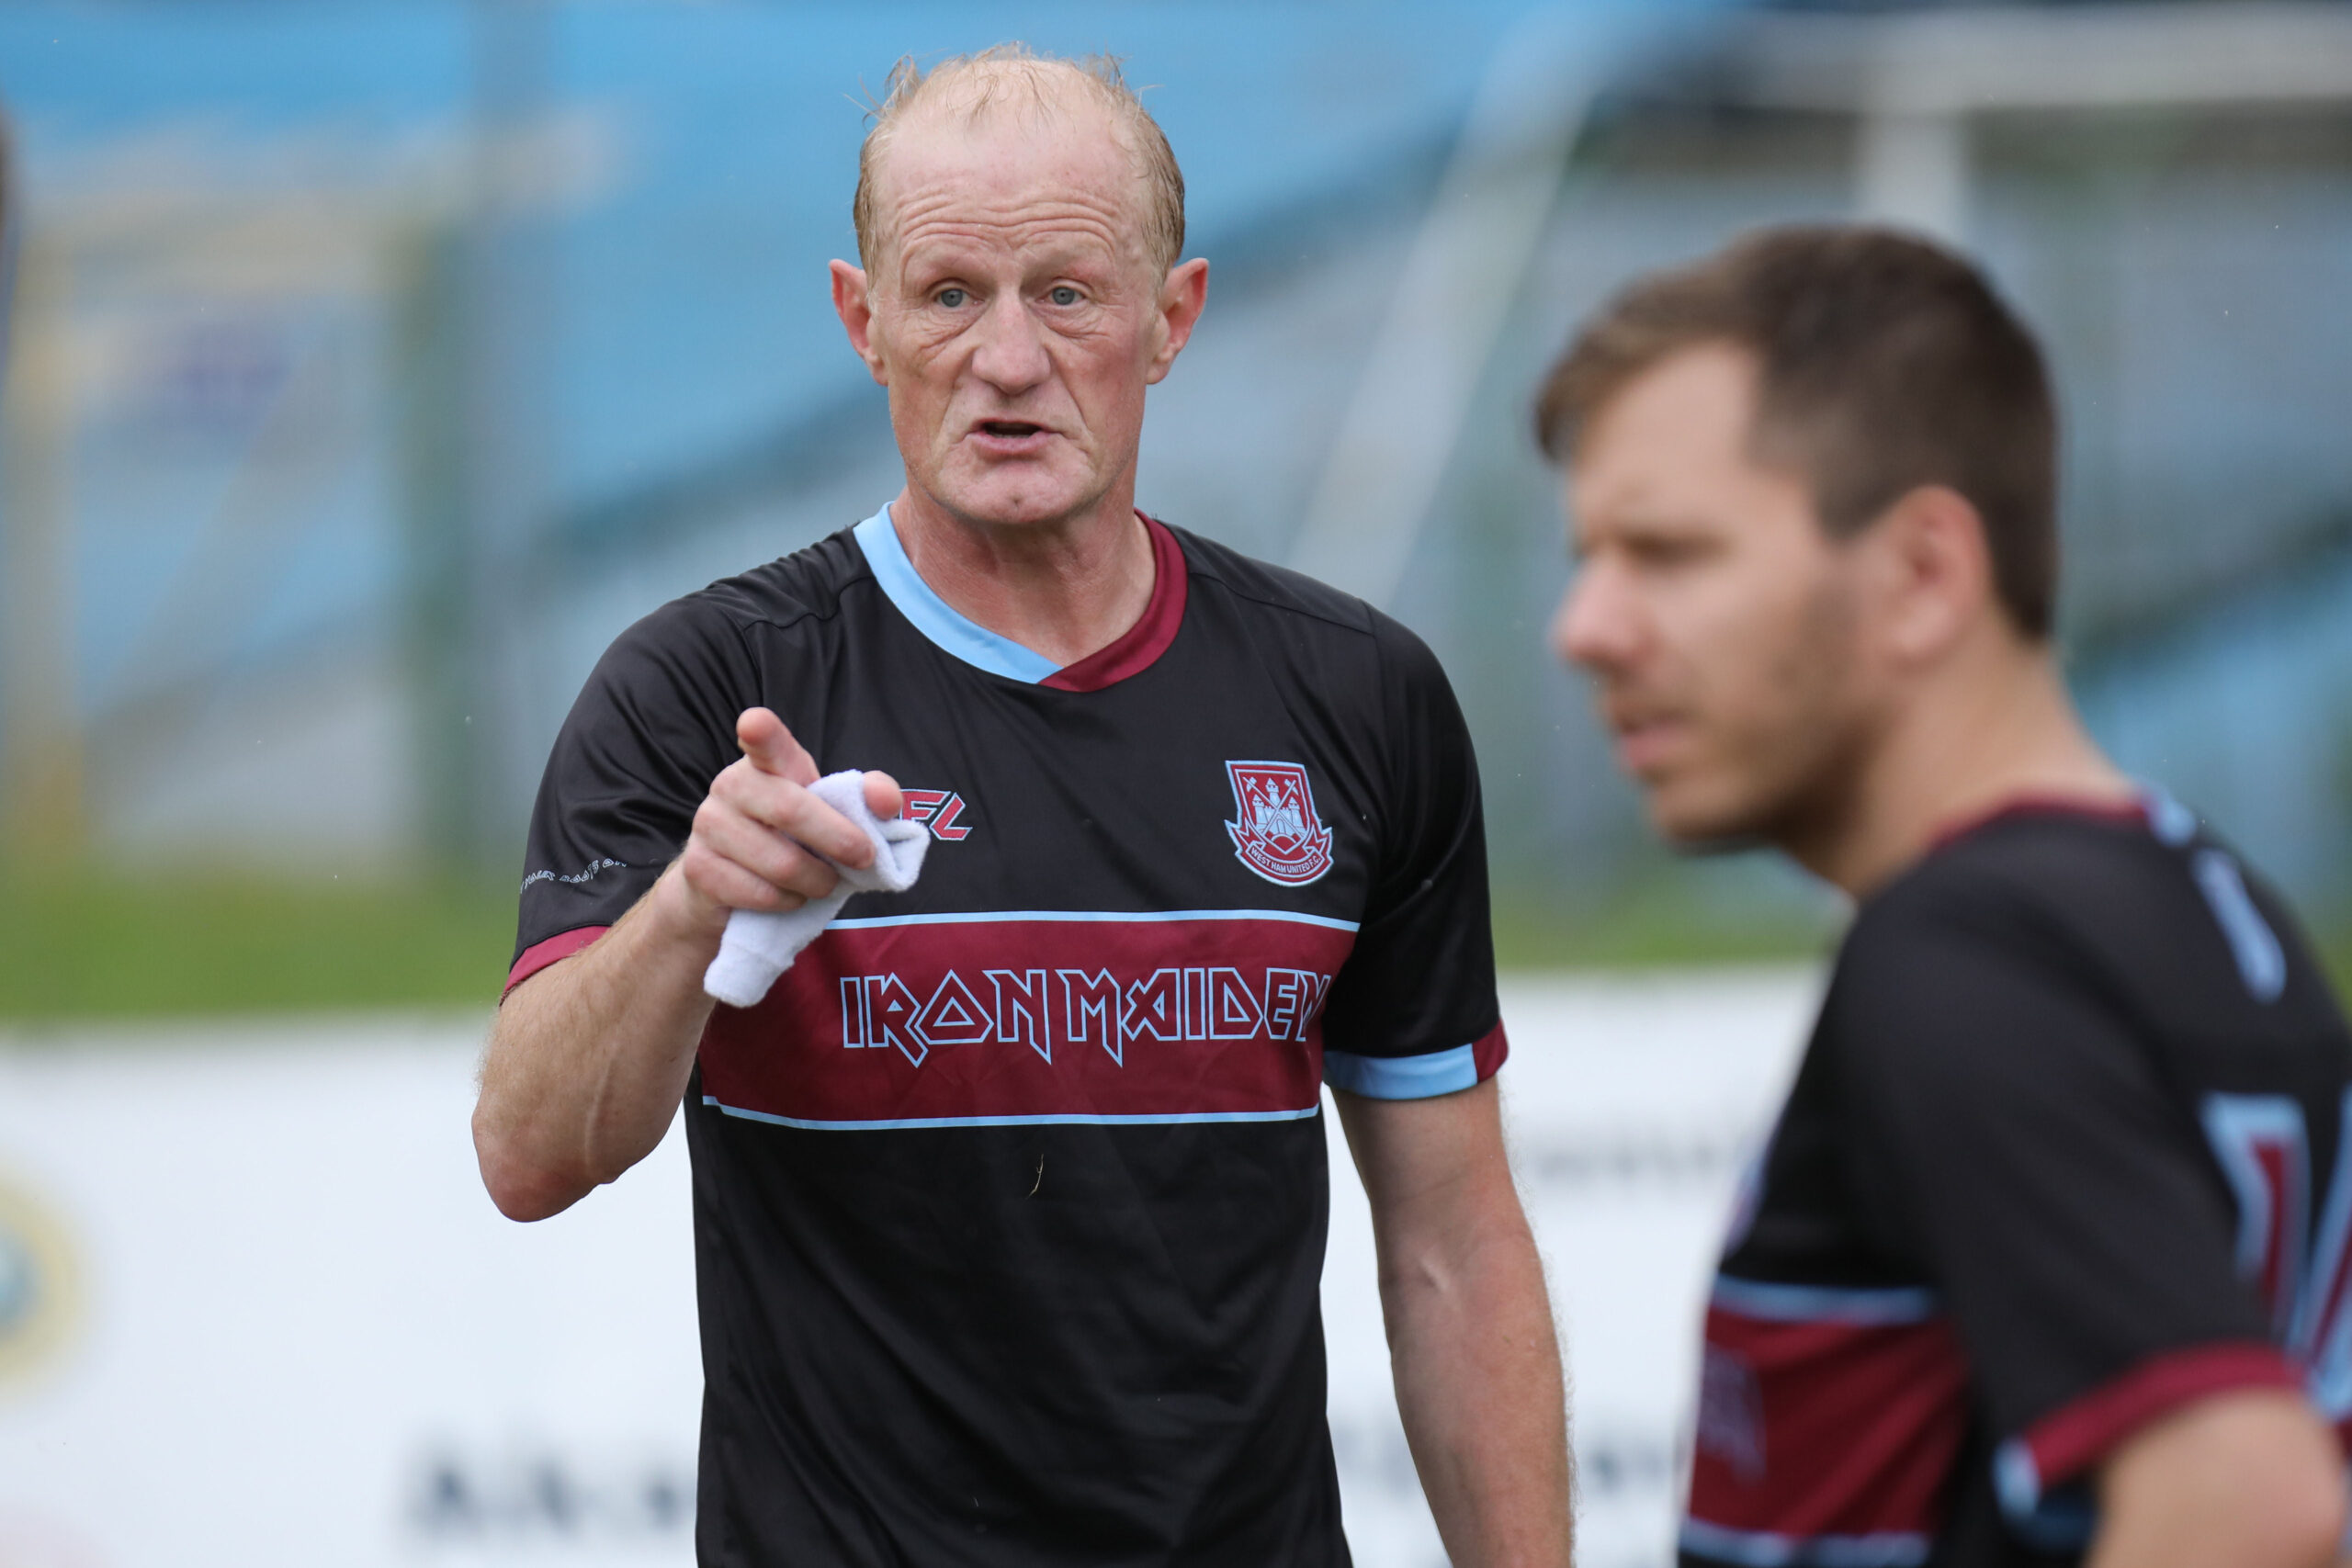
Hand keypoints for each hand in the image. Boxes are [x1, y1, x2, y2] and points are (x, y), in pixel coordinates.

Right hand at [670, 708, 902, 931]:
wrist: (727, 885)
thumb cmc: (792, 838)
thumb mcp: (831, 812)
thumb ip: (866, 799)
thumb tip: (886, 801)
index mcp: (767, 762)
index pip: (763, 740)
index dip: (760, 730)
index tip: (755, 724)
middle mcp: (730, 785)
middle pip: (790, 811)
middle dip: (839, 841)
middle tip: (864, 858)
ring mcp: (708, 826)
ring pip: (781, 864)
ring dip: (816, 881)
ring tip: (822, 882)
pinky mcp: (699, 868)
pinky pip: (761, 894)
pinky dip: (790, 902)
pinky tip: (790, 895)